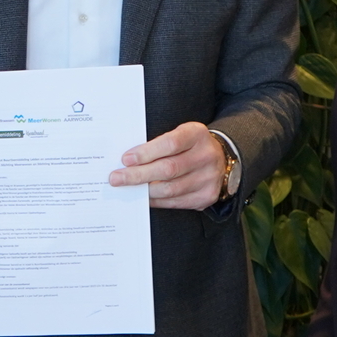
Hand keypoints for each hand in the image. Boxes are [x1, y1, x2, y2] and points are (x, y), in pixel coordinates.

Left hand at [109, 122, 225, 207]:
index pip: (170, 143)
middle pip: (168, 169)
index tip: (126, 159)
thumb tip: (127, 160)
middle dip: (138, 175)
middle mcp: (206, 156)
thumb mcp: (179, 134)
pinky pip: (175, 201)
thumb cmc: (189, 145)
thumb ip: (158, 144)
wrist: (220, 159)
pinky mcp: (206, 196)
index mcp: (197, 134)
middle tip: (116, 178)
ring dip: (144, 191)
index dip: (146, 152)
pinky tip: (144, 197)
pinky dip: (156, 200)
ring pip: (170, 189)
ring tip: (127, 188)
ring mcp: (209, 178)